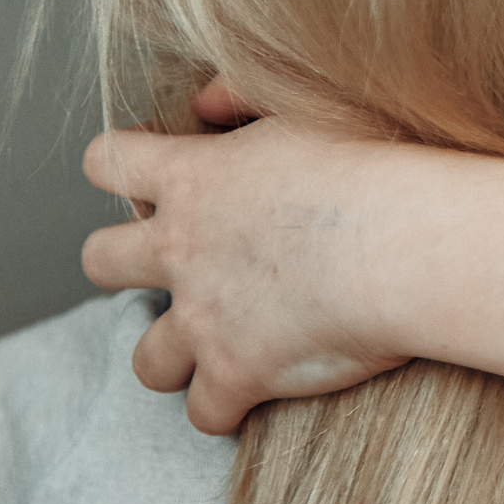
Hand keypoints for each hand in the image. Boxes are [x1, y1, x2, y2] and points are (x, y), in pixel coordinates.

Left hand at [80, 104, 411, 433]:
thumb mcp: (307, 99)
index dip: (121, 168)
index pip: (110, 162)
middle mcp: (181, 249)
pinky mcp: (238, 373)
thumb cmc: (373, 163)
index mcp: (193, 177)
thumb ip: (241, 90)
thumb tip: (202, 102)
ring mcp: (203, 318)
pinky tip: (258, 396)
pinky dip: (226, 409)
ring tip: (215, 347)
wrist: (404, 242)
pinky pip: (205, 413)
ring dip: (173, 355)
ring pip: (146, 358)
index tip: (159, 177)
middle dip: (124, 266)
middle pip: (100, 262)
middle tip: (176, 265)